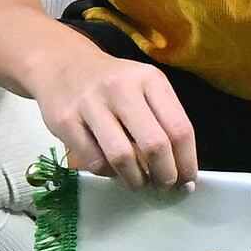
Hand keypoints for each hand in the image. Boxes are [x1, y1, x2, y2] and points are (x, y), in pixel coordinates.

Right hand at [37, 43, 200, 187]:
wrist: (61, 64)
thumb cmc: (112, 83)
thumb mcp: (144, 87)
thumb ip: (164, 121)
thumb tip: (183, 169)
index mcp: (149, 79)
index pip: (179, 128)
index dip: (187, 162)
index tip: (188, 182)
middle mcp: (121, 87)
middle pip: (155, 145)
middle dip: (165, 176)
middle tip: (164, 186)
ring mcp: (90, 103)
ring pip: (122, 158)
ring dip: (136, 180)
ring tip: (139, 182)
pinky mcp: (66, 121)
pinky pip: (94, 161)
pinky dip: (108, 173)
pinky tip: (112, 168)